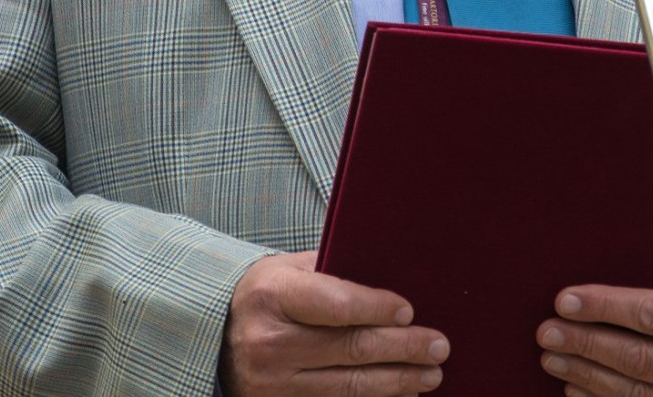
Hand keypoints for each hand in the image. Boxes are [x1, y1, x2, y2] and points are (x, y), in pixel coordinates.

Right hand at [220, 251, 448, 395]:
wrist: (215, 336)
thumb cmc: (265, 295)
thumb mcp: (288, 269)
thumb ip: (333, 272)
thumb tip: (393, 281)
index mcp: (272, 296)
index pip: (337, 304)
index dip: (378, 308)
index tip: (410, 310)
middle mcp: (268, 343)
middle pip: (351, 348)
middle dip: (403, 348)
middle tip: (438, 345)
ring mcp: (271, 385)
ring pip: (349, 386)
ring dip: (398, 381)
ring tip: (430, 374)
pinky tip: (400, 394)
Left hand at [534, 272, 652, 395]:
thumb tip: (609, 249)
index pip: (652, 314)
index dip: (605, 307)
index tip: (566, 300)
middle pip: (638, 358)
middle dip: (586, 343)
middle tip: (548, 332)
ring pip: (634, 392)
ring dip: (587, 374)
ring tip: (552, 358)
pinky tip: (575, 388)